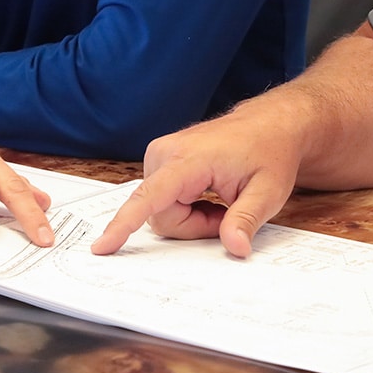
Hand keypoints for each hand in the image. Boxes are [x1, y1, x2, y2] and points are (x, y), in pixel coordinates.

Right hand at [91, 104, 302, 257]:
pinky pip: (163, 202)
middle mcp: (165, 153)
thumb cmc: (269, 153)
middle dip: (194, 227)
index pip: (150, 197)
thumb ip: (247, 220)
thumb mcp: (268, 191)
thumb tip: (235, 248)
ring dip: (191, 217)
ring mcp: (160, 155)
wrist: (269, 124)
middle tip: (226, 213)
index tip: (102, 246)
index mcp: (190, 159)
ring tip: (220, 200)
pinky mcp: (160, 160)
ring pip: (161, 212)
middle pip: (161, 216)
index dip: (124, 225)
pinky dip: (187, 207)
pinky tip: (209, 195)